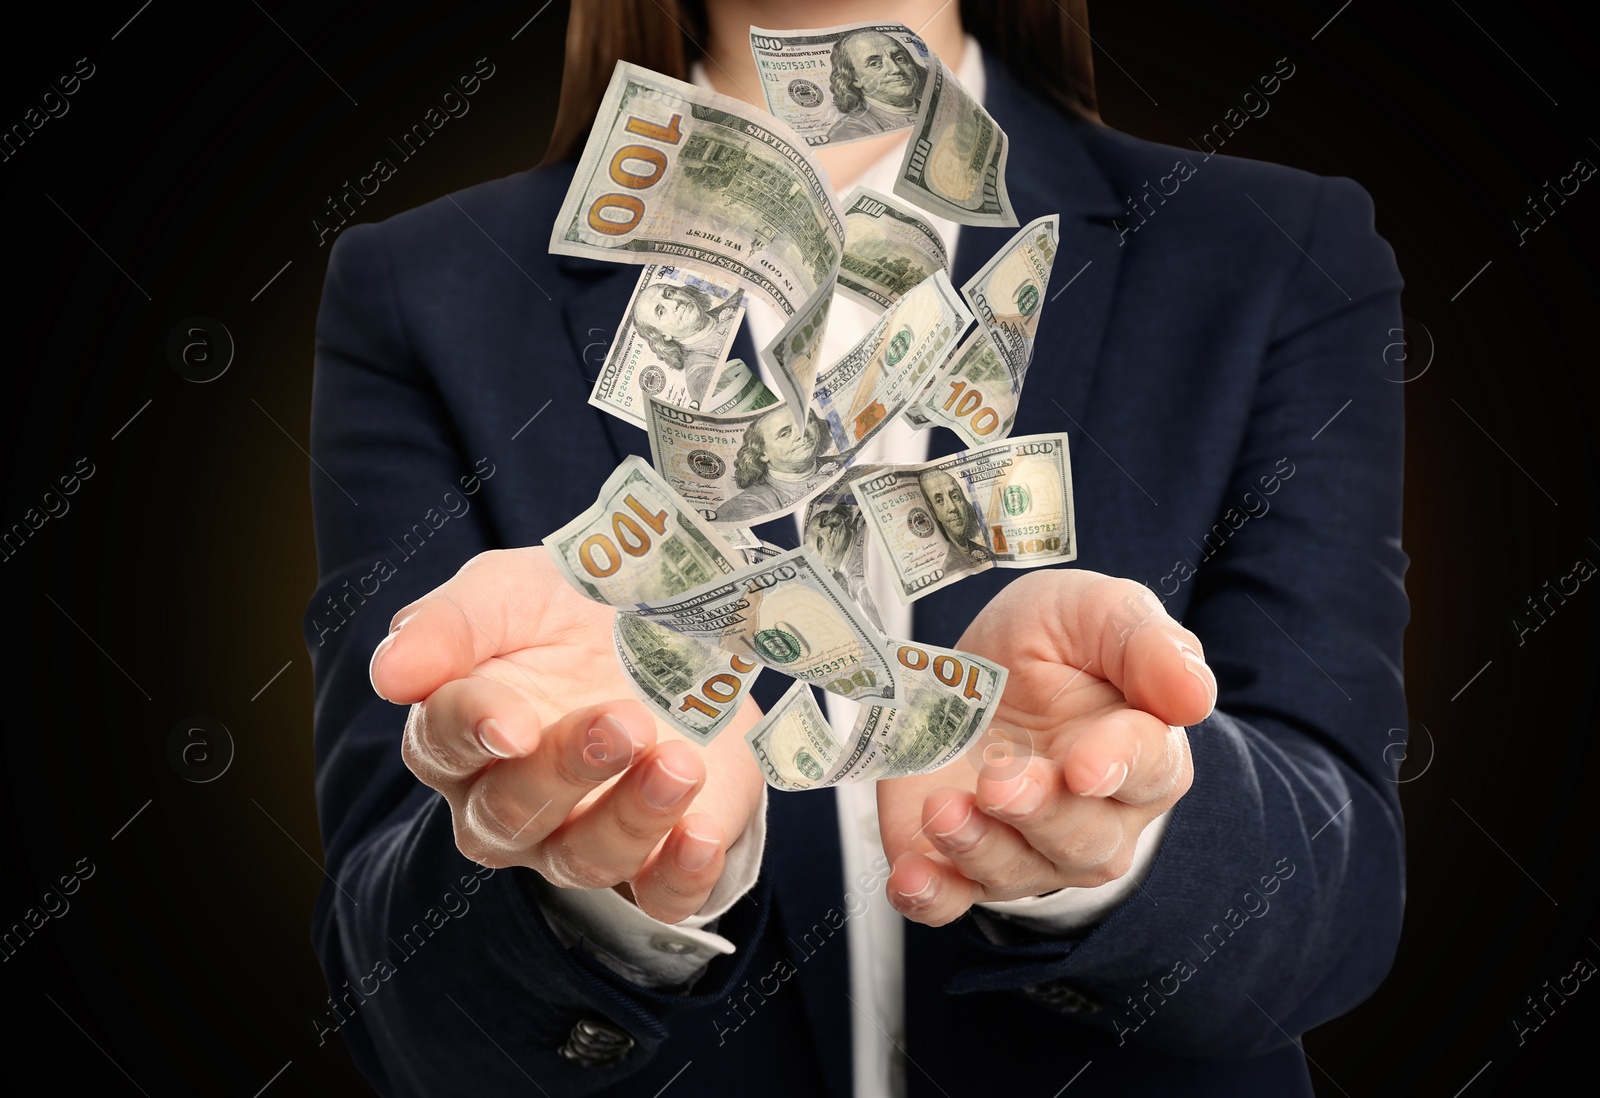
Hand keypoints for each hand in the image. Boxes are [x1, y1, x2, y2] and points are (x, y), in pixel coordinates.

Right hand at [369, 548, 765, 922]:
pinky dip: (681, 876)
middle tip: (623, 724)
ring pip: (584, 859)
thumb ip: (451, 624)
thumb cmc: (575, 615)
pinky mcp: (659, 861)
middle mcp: (510, 802)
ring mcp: (582, 838)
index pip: (443, 745)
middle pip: (510, 812)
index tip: (515, 722)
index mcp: (463, 733)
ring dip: (632, 816)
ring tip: (679, 765)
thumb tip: (390, 673)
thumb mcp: (514, 592)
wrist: (680, 633)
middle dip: (565, 771)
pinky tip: (700, 836)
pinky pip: (661, 899)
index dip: (474, 733)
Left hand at [877, 571, 1216, 925]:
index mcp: (1143, 750)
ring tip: (943, 809)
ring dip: (978, 847)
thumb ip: (1146, 644)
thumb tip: (1195, 697)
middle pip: (1084, 838)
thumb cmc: (1049, 646)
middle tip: (999, 781)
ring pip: (1016, 871)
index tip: (1084, 768)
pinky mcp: (956, 861)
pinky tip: (910, 877)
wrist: (968, 671)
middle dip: (1040, 813)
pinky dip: (931, 896)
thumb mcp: (1095, 611)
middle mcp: (1094, 817)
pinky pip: (949, 899)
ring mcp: (1025, 847)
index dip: (1117, 767)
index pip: (1148, 768)